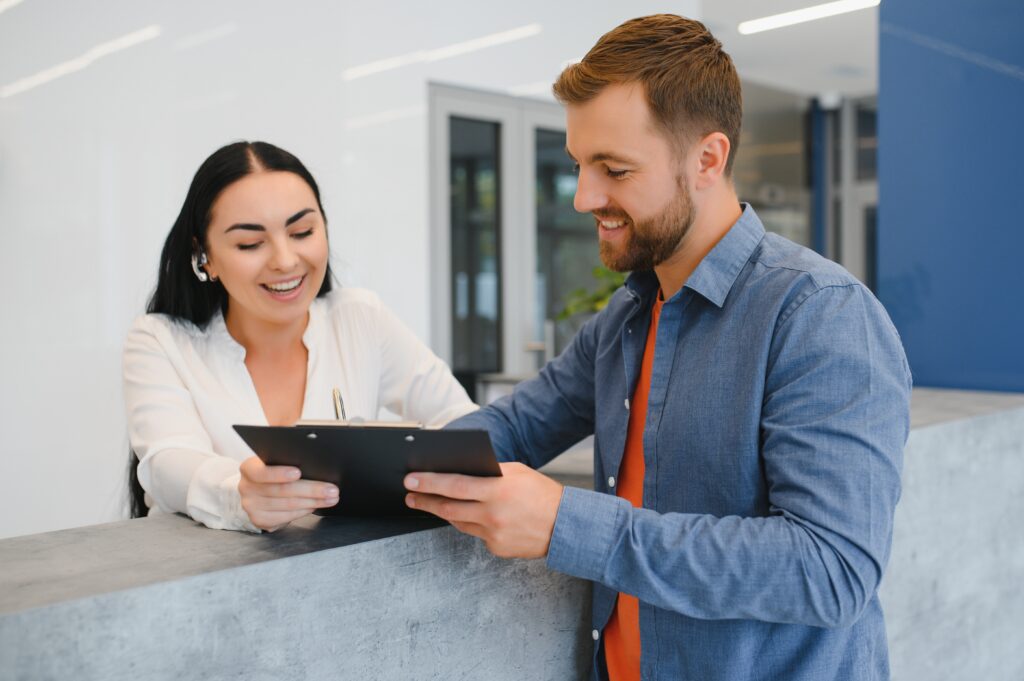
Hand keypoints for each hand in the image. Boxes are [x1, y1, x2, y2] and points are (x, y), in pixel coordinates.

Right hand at [238, 456, 338, 531]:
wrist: (255, 492)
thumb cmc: (271, 471)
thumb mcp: (273, 460)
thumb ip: (287, 455)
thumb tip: (314, 452)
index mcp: (248, 468)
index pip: (261, 472)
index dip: (279, 473)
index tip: (299, 472)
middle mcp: (246, 488)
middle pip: (282, 490)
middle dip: (311, 489)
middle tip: (332, 489)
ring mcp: (251, 506)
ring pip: (288, 505)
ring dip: (313, 501)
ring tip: (331, 497)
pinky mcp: (260, 520)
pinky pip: (286, 517)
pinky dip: (304, 511)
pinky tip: (316, 504)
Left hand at [403, 462, 563, 558]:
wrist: (565, 526)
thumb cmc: (541, 494)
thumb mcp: (517, 473)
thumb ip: (489, 473)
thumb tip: (460, 471)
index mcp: (498, 490)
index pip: (454, 485)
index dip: (429, 483)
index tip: (411, 480)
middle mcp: (493, 514)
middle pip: (449, 508)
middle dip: (425, 501)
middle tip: (410, 495)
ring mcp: (494, 534)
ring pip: (458, 522)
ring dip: (442, 512)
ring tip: (430, 503)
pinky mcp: (496, 548)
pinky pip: (476, 534)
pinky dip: (471, 523)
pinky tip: (469, 516)